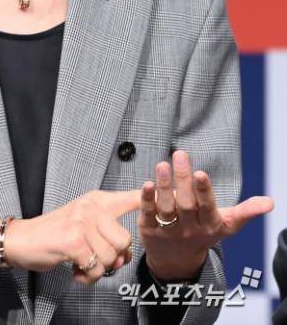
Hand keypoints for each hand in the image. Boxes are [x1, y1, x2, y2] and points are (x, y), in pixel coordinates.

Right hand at [5, 189, 140, 284]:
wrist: (23, 239)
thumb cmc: (56, 234)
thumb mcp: (84, 223)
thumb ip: (108, 233)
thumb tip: (127, 255)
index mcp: (97, 200)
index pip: (132, 197)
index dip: (152, 199)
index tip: (172, 196)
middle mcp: (91, 206)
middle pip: (126, 240)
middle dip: (115, 259)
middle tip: (97, 261)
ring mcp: (82, 221)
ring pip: (112, 257)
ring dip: (99, 270)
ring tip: (83, 264)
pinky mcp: (73, 240)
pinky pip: (97, 268)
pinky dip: (87, 277)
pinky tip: (75, 270)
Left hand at [138, 150, 274, 280]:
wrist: (176, 261)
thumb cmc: (204, 232)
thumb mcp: (226, 225)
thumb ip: (246, 212)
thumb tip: (270, 202)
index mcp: (209, 224)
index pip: (206, 207)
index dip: (203, 191)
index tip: (200, 173)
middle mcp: (189, 228)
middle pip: (186, 204)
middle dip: (183, 178)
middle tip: (180, 154)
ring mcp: (168, 230)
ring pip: (166, 208)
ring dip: (164, 186)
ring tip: (162, 165)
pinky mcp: (149, 229)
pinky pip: (148, 213)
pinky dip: (146, 199)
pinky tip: (146, 184)